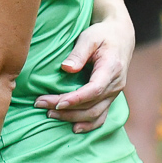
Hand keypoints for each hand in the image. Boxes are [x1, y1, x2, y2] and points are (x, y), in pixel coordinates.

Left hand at [35, 11, 131, 132]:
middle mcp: (115, 85)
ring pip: (95, 114)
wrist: (121, 36)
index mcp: (111, 69)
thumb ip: (79, 53)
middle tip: (40, 104)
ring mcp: (114, 93)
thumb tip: (66, 68)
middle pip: (91, 105)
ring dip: (73, 118)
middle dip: (66, 109)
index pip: (94, 89)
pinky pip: (102, 116)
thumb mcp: (90, 37)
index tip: (57, 102)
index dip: (76, 99)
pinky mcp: (110, 97)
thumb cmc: (102, 34)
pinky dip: (89, 124)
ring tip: (49, 114)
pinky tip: (74, 128)